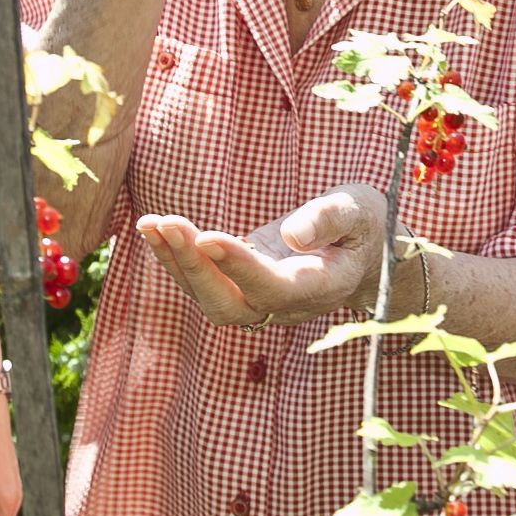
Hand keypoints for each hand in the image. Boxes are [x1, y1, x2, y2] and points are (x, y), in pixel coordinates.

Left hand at [137, 184, 388, 327]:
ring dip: (176, 262)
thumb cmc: (365, 225)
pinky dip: (175, 258)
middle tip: (165, 223)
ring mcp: (262, 301)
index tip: (207, 236)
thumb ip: (330, 219)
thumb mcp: (360, 210)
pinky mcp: (243, 289)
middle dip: (193, 266)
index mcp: (320, 286)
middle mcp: (286, 304)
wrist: (366, 253)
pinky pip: (204, 284)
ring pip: (210, 299)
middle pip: (230, 305)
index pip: (273, 286)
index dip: (238, 266)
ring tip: (149, 222)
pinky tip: (154, 228)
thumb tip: (290, 234)